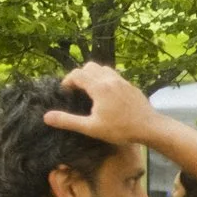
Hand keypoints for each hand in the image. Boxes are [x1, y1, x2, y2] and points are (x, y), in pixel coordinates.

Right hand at [45, 63, 165, 146]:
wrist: (150, 128)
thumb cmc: (121, 129)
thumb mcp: (91, 128)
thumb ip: (68, 121)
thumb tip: (46, 117)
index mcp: (99, 87)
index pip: (77, 74)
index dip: (67, 82)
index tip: (66, 94)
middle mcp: (111, 79)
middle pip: (89, 67)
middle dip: (80, 76)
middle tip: (77, 92)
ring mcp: (123, 81)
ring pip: (104, 69)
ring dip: (93, 76)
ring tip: (90, 92)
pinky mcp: (131, 86)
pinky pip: (115, 76)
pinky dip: (106, 80)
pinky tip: (107, 96)